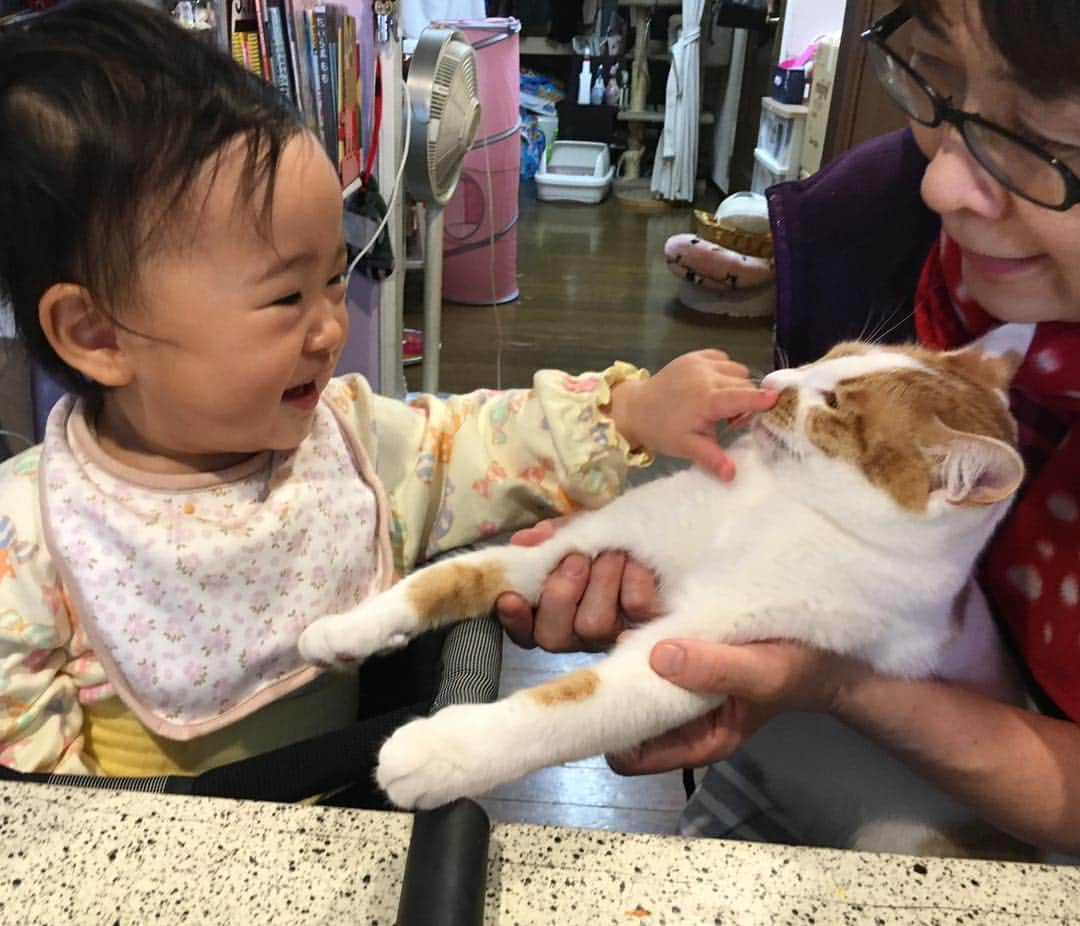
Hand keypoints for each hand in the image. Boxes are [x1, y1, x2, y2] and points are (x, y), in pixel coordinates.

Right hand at [495, 518, 659, 651]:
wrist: (655, 534)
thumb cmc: (605, 540)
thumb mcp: (572, 532)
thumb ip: (548, 539)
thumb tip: (524, 542)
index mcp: (552, 615)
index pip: (523, 632)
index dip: (515, 619)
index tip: (510, 596)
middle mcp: (578, 634)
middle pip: (554, 637)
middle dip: (560, 593)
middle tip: (576, 558)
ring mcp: (612, 634)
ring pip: (594, 624)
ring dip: (600, 579)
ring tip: (611, 552)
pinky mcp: (647, 623)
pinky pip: (635, 606)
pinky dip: (633, 577)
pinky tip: (635, 560)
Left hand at [607, 349, 776, 479]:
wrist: (636, 407)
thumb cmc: (662, 430)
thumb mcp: (687, 447)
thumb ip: (712, 458)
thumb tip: (731, 475)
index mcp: (705, 400)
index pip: (739, 397)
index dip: (758, 399)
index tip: (777, 399)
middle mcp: (704, 376)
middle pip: (743, 384)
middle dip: (745, 401)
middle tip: (730, 421)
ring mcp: (699, 363)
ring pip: (736, 370)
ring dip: (736, 386)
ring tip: (720, 404)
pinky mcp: (694, 356)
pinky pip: (723, 359)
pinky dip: (725, 372)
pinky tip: (713, 387)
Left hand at [607, 638, 863, 774]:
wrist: (828, 648)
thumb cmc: (800, 670)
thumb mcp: (764, 672)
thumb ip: (716, 670)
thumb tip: (658, 657)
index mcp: (695, 741)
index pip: (629, 755)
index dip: (613, 724)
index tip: (612, 684)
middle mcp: (677, 716)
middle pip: (621, 708)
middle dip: (616, 678)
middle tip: (623, 636)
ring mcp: (677, 684)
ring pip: (628, 673)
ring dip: (627, 644)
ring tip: (638, 613)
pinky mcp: (682, 653)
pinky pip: (645, 646)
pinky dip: (643, 626)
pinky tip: (651, 602)